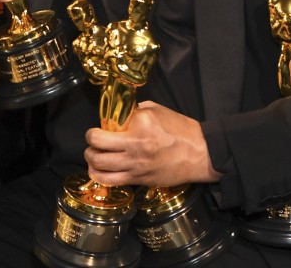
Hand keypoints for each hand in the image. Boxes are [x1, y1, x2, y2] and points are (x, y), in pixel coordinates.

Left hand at [84, 101, 220, 187]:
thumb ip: (136, 111)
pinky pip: (110, 180)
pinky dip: (98, 175)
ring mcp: (135, 164)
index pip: (110, 122)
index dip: (103, 123)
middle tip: (93, 139)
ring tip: (94, 154)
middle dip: (90, 141)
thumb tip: (119, 115)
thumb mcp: (158, 110)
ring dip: (91, 158)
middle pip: (97, 144)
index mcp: (141, 123)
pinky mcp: (138, 179)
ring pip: (99, 164)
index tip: (105, 125)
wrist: (200, 154)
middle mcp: (135, 145)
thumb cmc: (181, 130)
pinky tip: (98, 170)